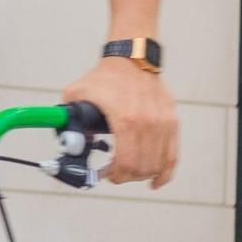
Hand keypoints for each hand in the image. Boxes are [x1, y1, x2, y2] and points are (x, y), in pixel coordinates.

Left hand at [61, 56, 177, 188]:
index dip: (116, 175)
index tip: (106, 174)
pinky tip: (155, 181)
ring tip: (129, 171)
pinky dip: (164, 173)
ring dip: (141, 174)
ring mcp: (163, 123)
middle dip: (126, 176)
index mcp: (125, 119)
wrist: (132, 59)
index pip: (126, 162)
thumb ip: (68, 119)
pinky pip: (172, 156)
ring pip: (156, 164)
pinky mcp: (172, 122)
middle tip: (115, 173)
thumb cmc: (104, 78)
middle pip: (141, 167)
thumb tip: (69, 145)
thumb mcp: (77, 94)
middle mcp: (148, 122)